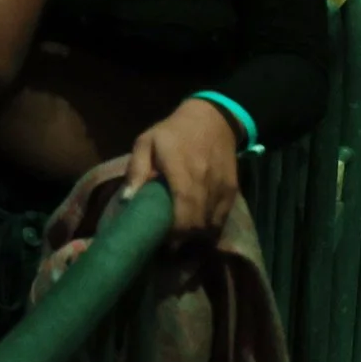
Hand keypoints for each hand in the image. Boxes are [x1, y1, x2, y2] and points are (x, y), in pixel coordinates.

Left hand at [123, 97, 244, 238]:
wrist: (212, 120)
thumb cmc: (173, 132)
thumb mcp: (146, 142)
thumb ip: (136, 170)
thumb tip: (127, 200)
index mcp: (182, 171)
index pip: (183, 213)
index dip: (173, 232)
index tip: (159, 238)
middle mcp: (206, 183)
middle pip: (198, 225)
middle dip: (182, 239)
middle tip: (166, 242)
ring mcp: (222, 189)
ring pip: (211, 226)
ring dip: (195, 235)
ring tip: (179, 236)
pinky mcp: (232, 192)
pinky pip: (222, 219)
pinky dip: (208, 228)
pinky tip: (195, 227)